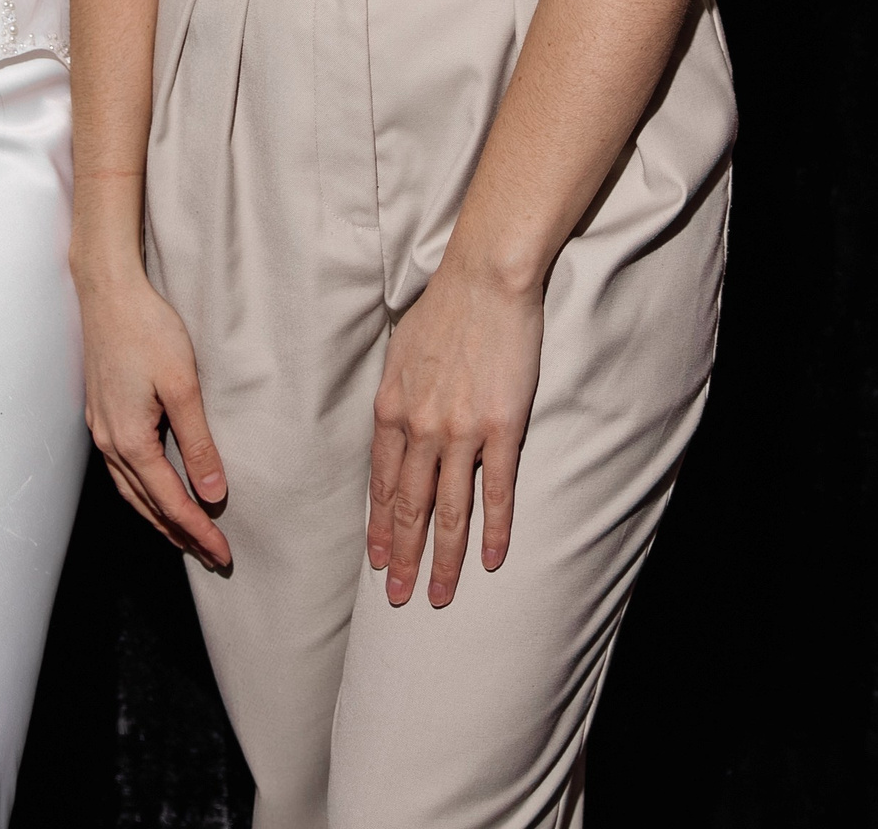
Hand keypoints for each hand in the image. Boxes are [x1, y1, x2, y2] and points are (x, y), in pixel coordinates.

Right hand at [77, 263, 230, 567]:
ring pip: (130, 490)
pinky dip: (142, 490)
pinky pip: (121, 468)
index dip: (198, 531)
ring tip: (185, 535)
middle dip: (179, 534)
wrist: (108, 291)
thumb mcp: (182, 386)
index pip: (169, 502)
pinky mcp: (101, 411)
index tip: (223, 554)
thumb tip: (213, 494)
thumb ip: (198, 444)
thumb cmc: (147, 330)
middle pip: (145, 505)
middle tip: (211, 556)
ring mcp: (100, 426)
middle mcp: (108, 441)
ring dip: (158, 516)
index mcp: (129, 440)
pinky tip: (154, 488)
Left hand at [367, 254, 543, 605]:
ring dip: (444, 558)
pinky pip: (496, 490)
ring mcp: (460, 430)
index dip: (379, 527)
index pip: (381, 483)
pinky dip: (493, 529)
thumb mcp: (400, 353)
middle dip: (403, 557)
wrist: (484, 279)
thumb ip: (397, 396)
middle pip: (409, 506)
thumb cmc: (443, 308)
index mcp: (391, 408)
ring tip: (440, 596)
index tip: (377, 561)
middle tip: (399, 598)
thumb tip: (393, 425)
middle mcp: (419, 426)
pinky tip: (490, 560)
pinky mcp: (500, 427)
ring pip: (448, 509)